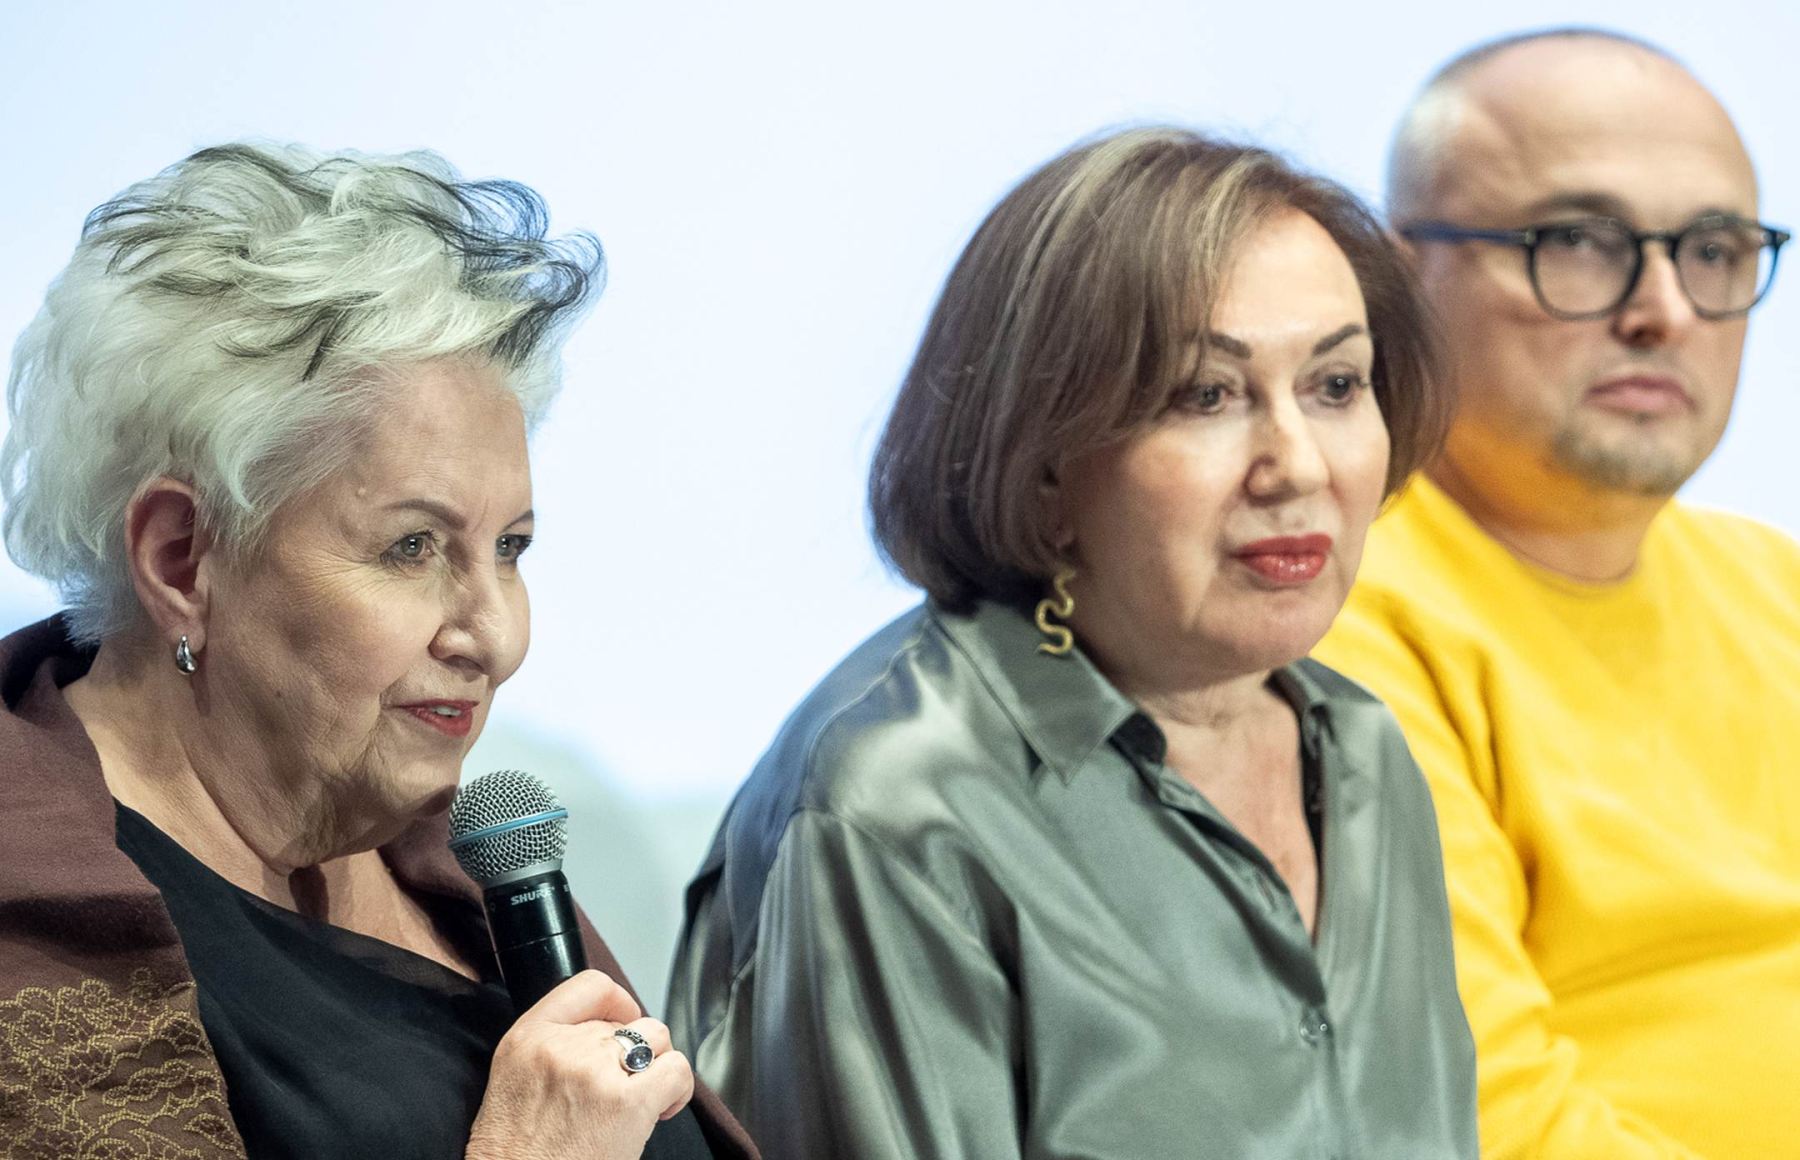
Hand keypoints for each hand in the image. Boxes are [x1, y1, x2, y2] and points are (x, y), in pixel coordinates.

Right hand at [466, 969, 695, 1159]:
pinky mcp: (627, 1103)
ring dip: (656, 1065)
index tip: (623, 1019)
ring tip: (643, 1096)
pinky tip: (662, 1109)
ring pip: (657, 1038)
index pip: (590, 985)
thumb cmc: (517, 1150)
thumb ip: (554, 1043)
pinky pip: (676, 1070)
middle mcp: (562, 1047)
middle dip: (631, 1052)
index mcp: (528, 1036)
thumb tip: (605, 1029)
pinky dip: (678, 1089)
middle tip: (621, 1086)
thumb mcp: (514, 1077)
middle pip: (627, 1021)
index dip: (618, 1001)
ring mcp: (596, 1072)